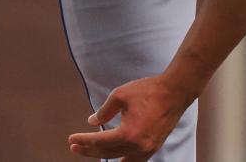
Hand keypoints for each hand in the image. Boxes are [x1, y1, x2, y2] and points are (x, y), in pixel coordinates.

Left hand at [67, 74, 193, 160]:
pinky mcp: (152, 148)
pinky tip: (113, 155)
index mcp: (128, 134)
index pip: (99, 142)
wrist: (175, 92)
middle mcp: (137, 147)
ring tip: (89, 151)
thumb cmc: (148, 91)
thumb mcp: (121, 95)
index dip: (83, 140)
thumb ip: (104, 111)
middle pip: (107, 153)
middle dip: (88, 150)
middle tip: (74, 146)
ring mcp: (146, 150)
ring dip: (103, 155)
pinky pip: (132, 160)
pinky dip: (120, 157)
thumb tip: (92, 122)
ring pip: (119, 158)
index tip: (71, 139)